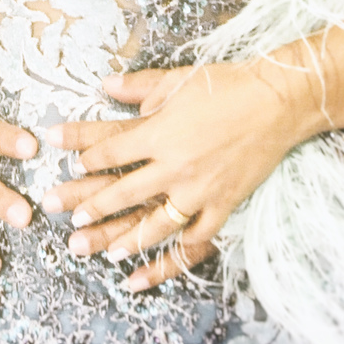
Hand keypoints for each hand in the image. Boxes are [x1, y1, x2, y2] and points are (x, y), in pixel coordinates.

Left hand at [41, 62, 305, 291]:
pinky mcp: (223, 204)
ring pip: (154, 224)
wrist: (277, 102)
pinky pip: (195, 237)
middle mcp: (174, 166)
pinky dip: (174, 254)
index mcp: (159, 133)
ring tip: (102, 252)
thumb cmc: (226, 85)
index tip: (67, 163)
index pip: (110, 150)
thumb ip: (138, 86)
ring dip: (125, 240)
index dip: (83, 156)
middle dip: (89, 206)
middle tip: (65, 217)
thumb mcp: (177, 79)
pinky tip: (157, 265)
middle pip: (123, 192)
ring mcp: (199, 190)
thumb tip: (105, 84)